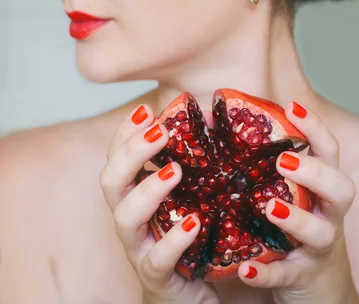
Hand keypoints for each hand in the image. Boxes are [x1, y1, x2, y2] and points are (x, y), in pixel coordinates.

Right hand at [99, 104, 218, 303]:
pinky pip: (157, 258)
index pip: (116, 156)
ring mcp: (140, 246)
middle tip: (160, 132)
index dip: (125, 132)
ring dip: (148, 189)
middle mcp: (130, 216)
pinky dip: (174, 239)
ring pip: (125, 217)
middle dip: (131, 152)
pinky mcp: (157, 274)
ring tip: (174, 170)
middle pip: (111, 180)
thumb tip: (210, 115)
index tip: (146, 111)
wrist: (191, 292)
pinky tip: (194, 220)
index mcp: (135, 191)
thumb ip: (196, 154)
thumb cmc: (191, 231)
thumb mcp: (192, 189)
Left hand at [236, 101, 358, 303]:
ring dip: (297, 220)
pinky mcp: (300, 276)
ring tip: (270, 207)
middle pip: (340, 189)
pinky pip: (286, 276)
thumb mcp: (279, 189)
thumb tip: (205, 118)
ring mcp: (317, 247)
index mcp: (321, 186)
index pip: (329, 150)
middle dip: (315, 172)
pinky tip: (245, 269)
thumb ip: (253, 157)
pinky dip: (267, 273)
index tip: (291, 107)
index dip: (315, 128)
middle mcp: (326, 213)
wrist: (312, 284)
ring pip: (320, 233)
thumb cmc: (288, 221)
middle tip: (284, 161)